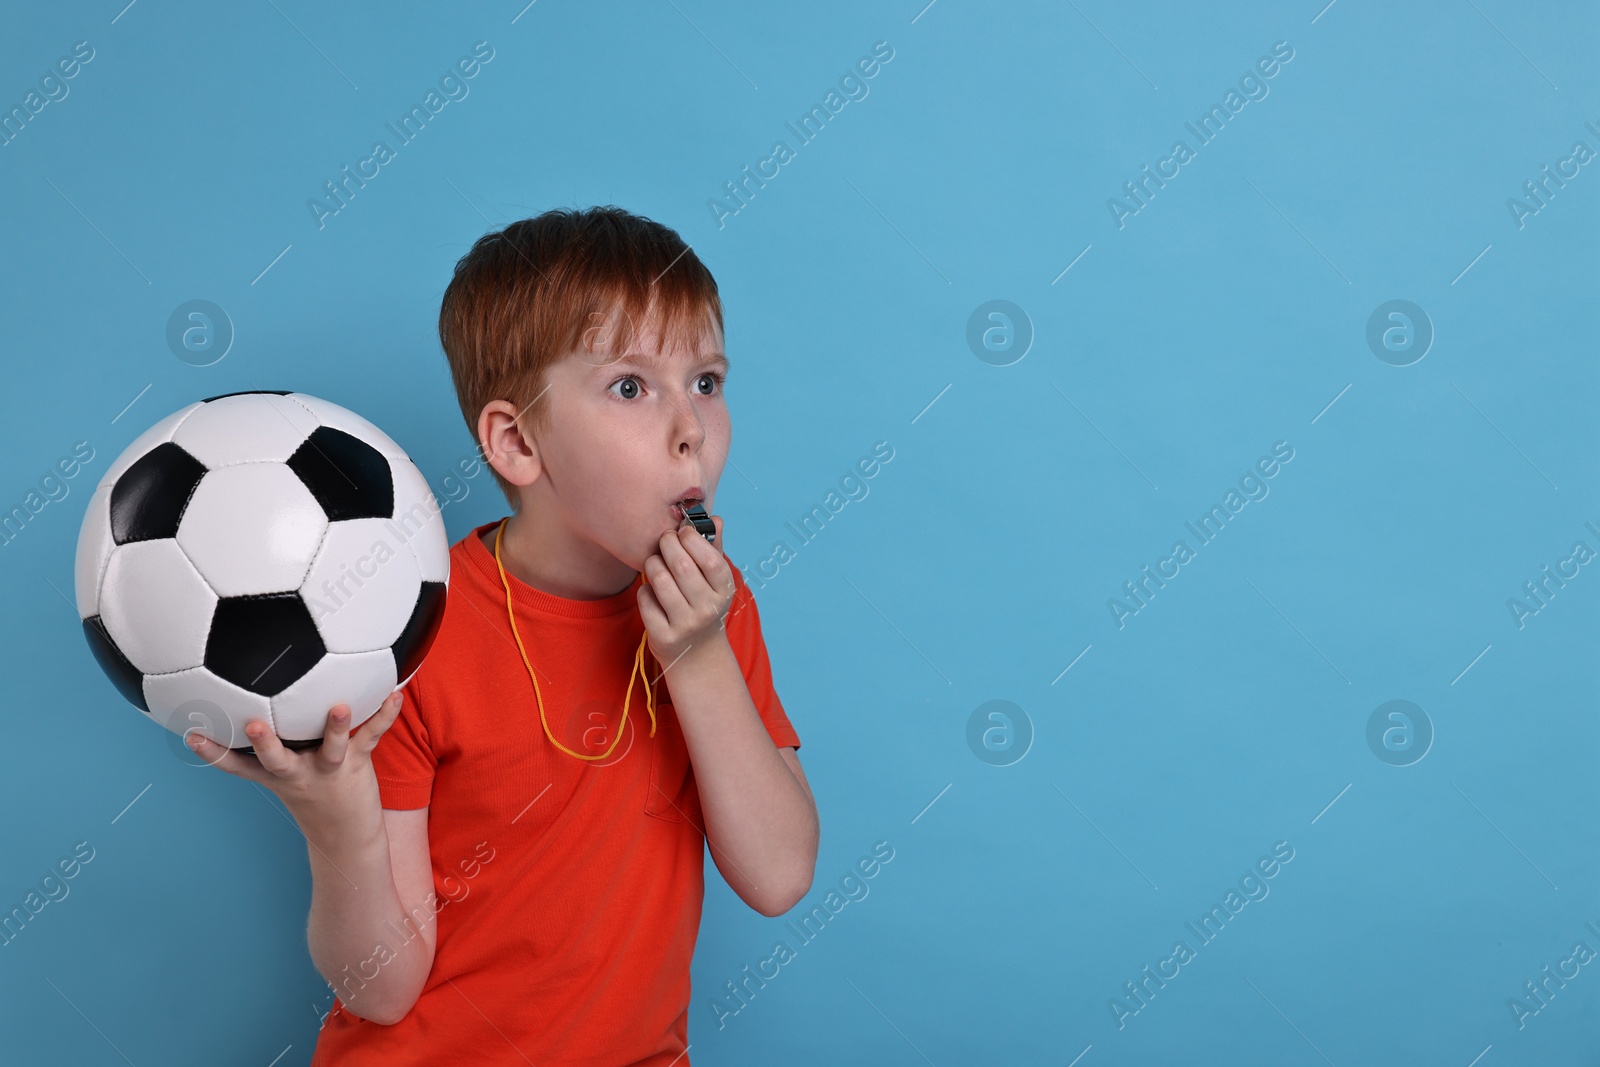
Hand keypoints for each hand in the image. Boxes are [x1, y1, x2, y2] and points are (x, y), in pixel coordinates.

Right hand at [186, 691, 405, 844]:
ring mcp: (329, 769)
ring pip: (330, 748)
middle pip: (276, 759)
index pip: (237, 766)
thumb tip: (243, 710)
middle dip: (263, 743)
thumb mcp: (281, 776)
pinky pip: (372, 736)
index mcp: (276, 775)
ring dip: (335, 727)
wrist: (346, 836)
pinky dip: (385, 715)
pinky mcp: (358, 763)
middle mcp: (298, 772)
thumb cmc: (311, 795)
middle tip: (252, 726)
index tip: (191, 735)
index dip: (213, 753)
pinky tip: (395, 695)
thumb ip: (262, 748)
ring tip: (339, 708)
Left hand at [639, 513, 734, 671]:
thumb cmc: (704, 605)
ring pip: (659, 579)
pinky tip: (651, 591)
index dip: (692, 539)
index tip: (682, 531)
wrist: (698, 655)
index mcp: (724, 591)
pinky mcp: (663, 636)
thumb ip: (714, 548)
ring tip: (655, 563)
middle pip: (681, 566)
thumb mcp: (715, 581)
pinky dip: (644, 589)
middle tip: (664, 541)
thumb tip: (715, 519)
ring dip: (652, 564)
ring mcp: (686, 625)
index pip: (711, 559)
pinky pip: (645, 598)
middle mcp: (708, 609)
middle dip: (667, 544)